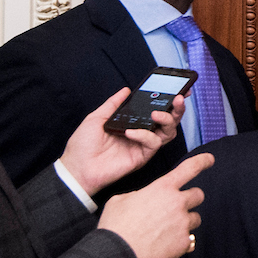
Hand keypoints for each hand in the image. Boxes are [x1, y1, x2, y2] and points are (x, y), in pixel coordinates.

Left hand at [60, 89, 182, 194]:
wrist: (77, 167)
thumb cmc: (83, 145)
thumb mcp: (97, 117)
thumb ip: (113, 104)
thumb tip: (126, 90)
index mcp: (133, 123)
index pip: (156, 110)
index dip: (170, 101)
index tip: (180, 90)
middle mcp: (142, 133)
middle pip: (169, 121)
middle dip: (177, 109)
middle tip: (178, 99)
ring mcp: (143, 145)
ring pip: (168, 132)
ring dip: (167, 120)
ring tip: (156, 114)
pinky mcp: (142, 157)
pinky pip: (152, 143)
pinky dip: (144, 135)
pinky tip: (131, 132)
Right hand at [96, 153, 211, 257]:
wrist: (118, 254)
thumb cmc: (116, 226)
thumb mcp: (120, 200)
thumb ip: (139, 195)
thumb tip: (144, 200)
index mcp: (162, 188)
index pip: (189, 169)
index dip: (202, 162)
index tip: (210, 159)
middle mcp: (177, 203)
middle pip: (198, 195)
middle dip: (190, 199)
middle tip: (176, 208)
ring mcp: (183, 224)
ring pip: (195, 218)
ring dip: (185, 222)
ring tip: (166, 230)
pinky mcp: (184, 243)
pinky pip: (190, 239)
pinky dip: (180, 241)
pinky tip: (165, 245)